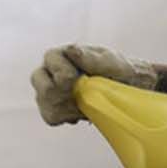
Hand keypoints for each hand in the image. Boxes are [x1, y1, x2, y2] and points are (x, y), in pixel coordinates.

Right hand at [31, 44, 155, 125]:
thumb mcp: (112, 63)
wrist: (128, 89)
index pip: (49, 60)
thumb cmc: (120, 72)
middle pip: (38, 81)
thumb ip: (92, 58)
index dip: (62, 72)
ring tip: (86, 104)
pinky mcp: (53, 107)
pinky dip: (68, 117)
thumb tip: (71, 50)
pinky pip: (51, 117)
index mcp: (60, 54)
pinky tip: (81, 112)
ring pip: (44, 102)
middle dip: (59, 91)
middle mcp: (49, 71)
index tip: (78, 78)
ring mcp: (48, 90)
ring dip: (67, 106)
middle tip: (79, 94)